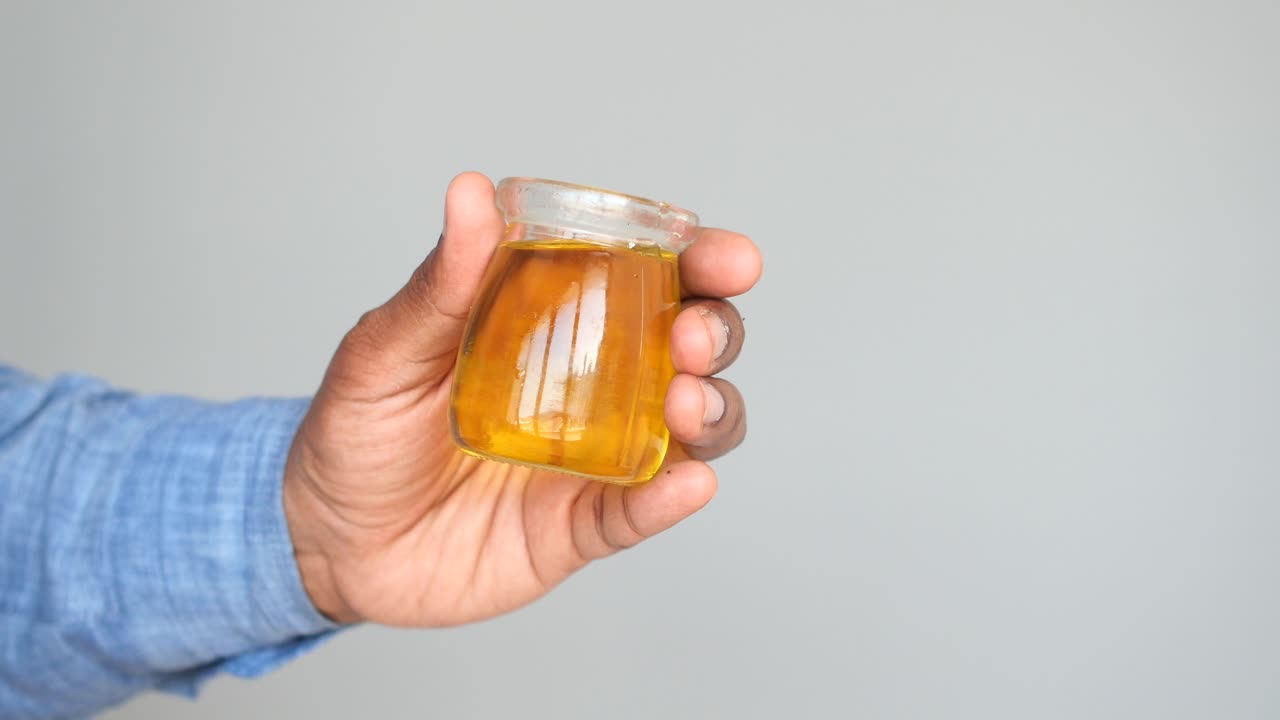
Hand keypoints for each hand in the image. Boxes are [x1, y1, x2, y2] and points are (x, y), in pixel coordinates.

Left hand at [283, 173, 761, 625]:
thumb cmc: (357, 431)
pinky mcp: (581, 526)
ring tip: (687, 404)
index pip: (646, 278)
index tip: (724, 255)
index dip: (700, 262)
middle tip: (695, 335)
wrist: (327, 541)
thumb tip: (472, 193)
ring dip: (713, 410)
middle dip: (716, 331)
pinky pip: (640, 511)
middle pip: (690, 347)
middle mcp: (593, 385)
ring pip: (690, 430)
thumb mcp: (386, 349)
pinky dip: (671, 497)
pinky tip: (686, 482)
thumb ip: (441, 283)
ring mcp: (594, 457)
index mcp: (553, 323)